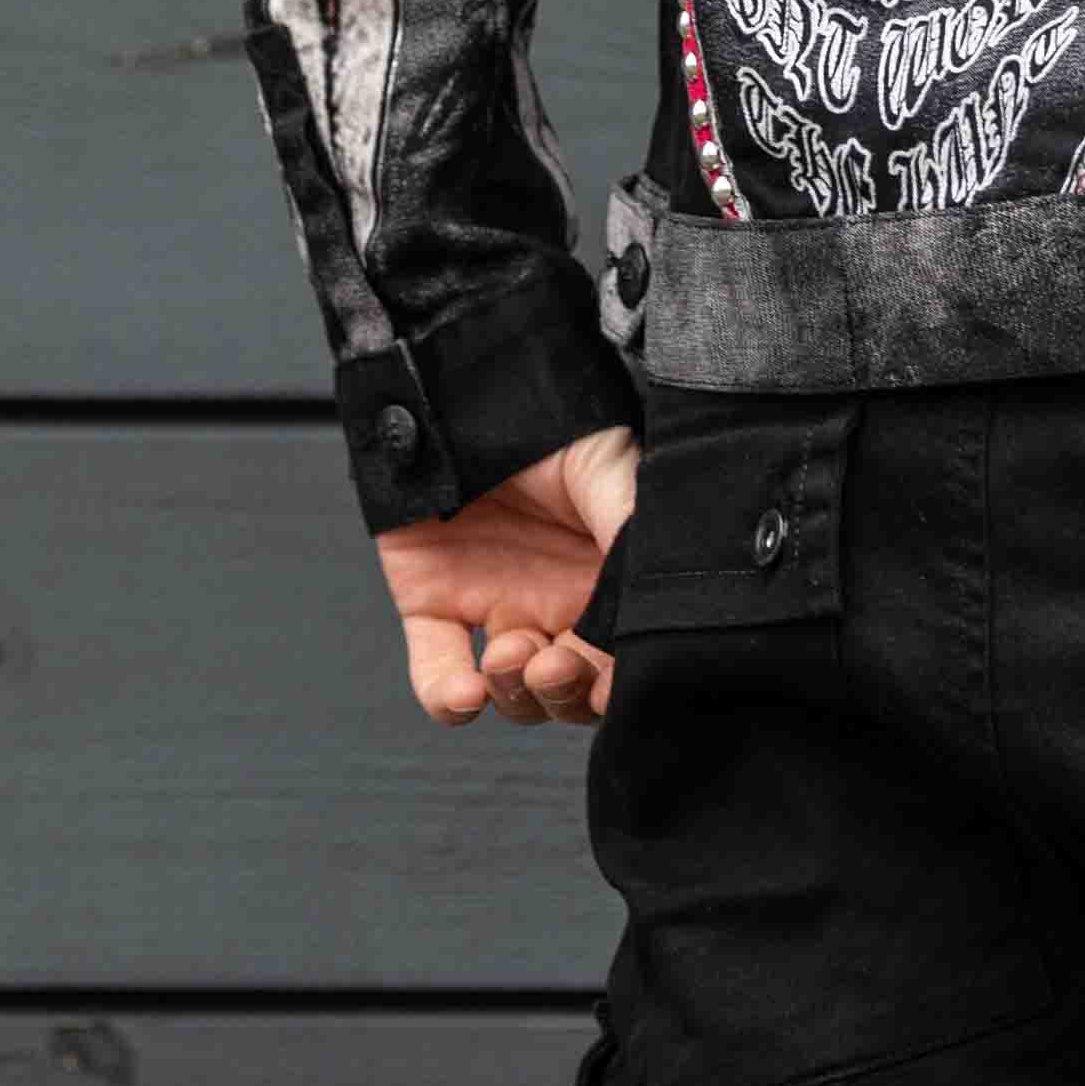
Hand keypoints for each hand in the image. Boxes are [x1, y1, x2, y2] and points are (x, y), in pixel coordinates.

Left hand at [374, 419, 637, 728]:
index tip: (608, 687)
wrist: (464, 387)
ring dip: (510, 693)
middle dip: (562, 693)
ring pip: (508, 692)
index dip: (612, 685)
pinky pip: (437, 672)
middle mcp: (555, 601)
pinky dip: (446, 698)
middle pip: (566, 689)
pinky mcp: (435, 603)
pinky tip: (461, 691)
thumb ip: (636, 544)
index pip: (616, 658)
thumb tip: (649, 627)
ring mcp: (497, 604)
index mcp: (605, 576)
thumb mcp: (617, 477)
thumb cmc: (553, 423)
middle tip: (553, 667)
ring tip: (507, 654)